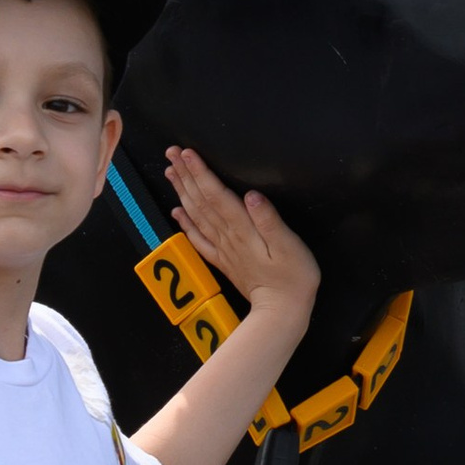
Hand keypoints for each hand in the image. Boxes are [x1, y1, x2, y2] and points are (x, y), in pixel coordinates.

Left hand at [163, 148, 320, 332]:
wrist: (282, 311)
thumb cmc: (293, 277)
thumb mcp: (289, 245)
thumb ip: (269, 219)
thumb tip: (252, 196)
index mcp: (242, 228)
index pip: (215, 195)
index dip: (200, 172)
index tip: (187, 153)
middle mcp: (227, 236)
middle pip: (200, 201)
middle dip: (185, 175)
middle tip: (171, 153)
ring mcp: (222, 249)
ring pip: (196, 215)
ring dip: (182, 192)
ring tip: (170, 171)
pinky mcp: (223, 260)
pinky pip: (198, 239)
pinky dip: (185, 223)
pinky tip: (176, 211)